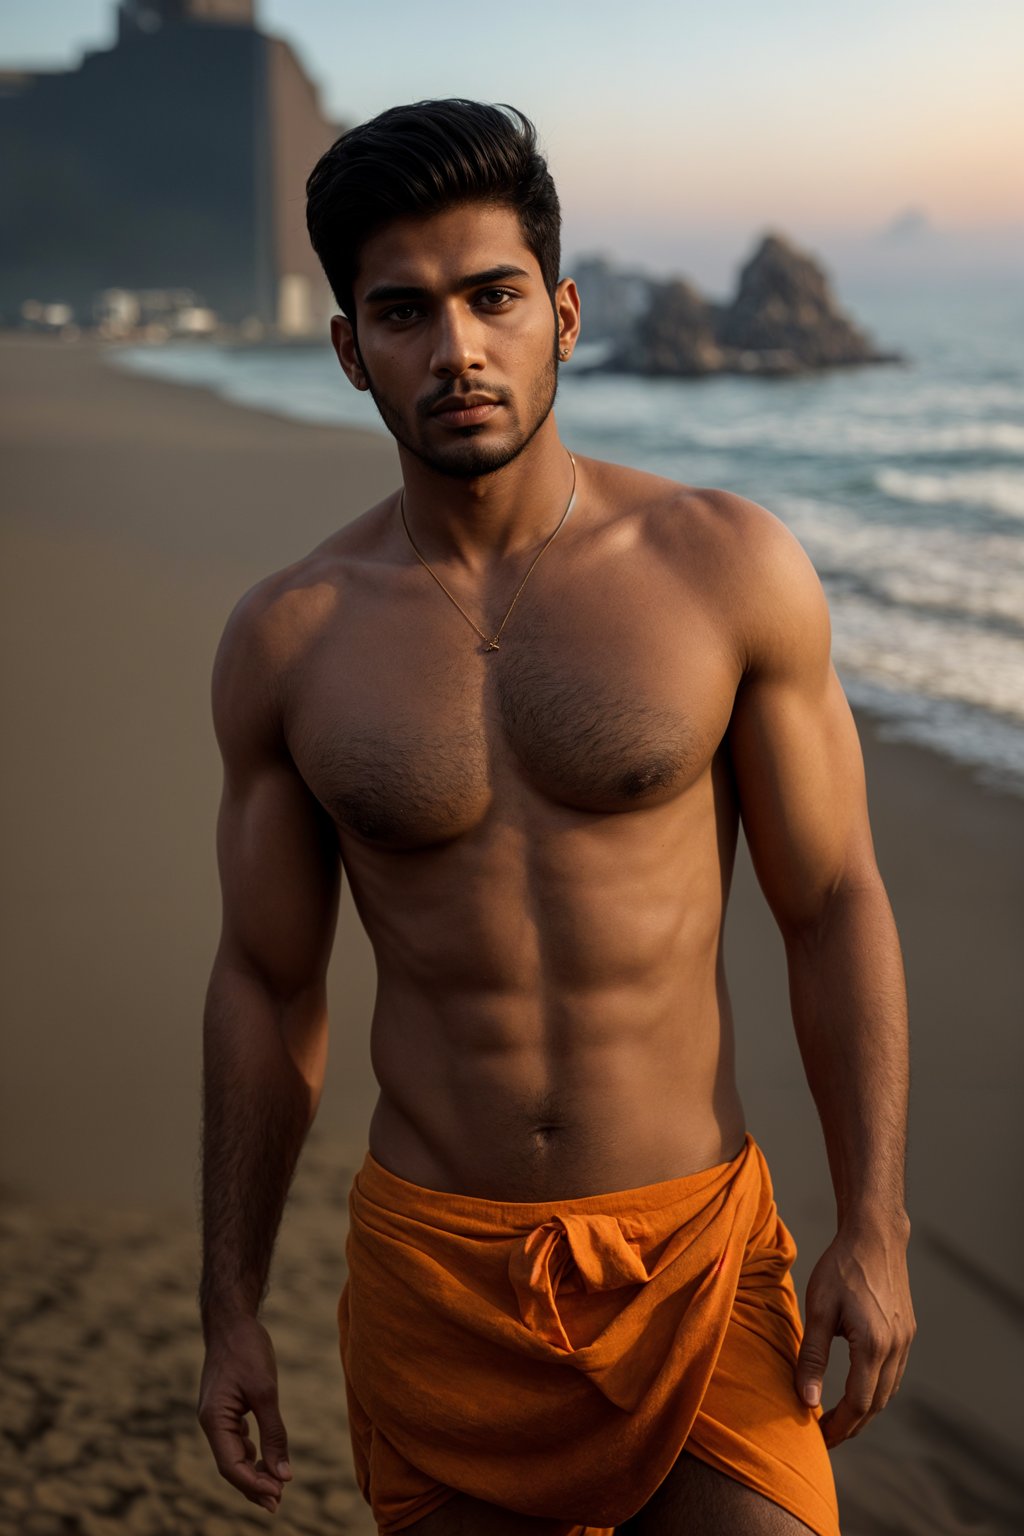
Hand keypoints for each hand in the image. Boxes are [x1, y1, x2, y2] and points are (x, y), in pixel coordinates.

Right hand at [197, 1315, 293, 1512]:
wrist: (232, 1321)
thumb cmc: (247, 1350)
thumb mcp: (265, 1392)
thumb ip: (274, 1434)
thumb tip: (284, 1474)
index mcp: (214, 1420)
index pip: (231, 1466)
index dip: (254, 1484)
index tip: (278, 1495)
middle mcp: (212, 1422)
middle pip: (232, 1465)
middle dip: (254, 1484)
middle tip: (279, 1503)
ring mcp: (217, 1415)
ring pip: (235, 1454)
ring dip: (254, 1471)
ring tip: (277, 1486)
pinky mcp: (226, 1408)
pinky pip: (237, 1439)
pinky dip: (252, 1452)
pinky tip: (266, 1457)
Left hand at [795, 1220, 915, 1448]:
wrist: (874, 1235)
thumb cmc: (841, 1267)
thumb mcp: (818, 1309)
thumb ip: (812, 1357)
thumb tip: (807, 1401)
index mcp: (874, 1345)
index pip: (858, 1403)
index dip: (839, 1426)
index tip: (819, 1437)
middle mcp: (896, 1348)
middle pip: (877, 1404)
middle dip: (852, 1424)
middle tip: (826, 1434)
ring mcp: (906, 1340)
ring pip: (889, 1390)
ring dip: (866, 1409)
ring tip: (839, 1417)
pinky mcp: (908, 1330)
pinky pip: (894, 1372)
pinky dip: (877, 1388)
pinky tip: (858, 1386)